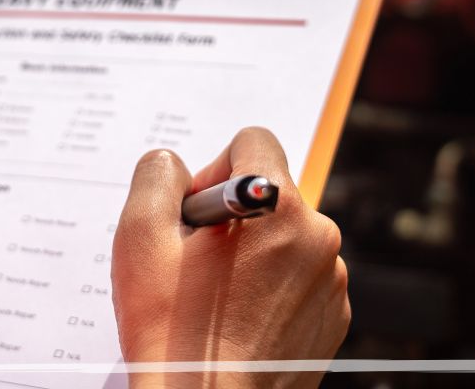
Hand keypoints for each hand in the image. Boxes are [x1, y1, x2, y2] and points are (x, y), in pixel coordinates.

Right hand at [111, 127, 349, 387]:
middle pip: (270, 192)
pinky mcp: (334, 318)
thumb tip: (175, 164)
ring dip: (252, 254)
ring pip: (285, 237)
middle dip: (232, 215)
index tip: (194, 215)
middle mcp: (318, 236)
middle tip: (196, 264)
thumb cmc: (174, 332)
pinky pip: (300, 279)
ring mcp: (332, 281)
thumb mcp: (140, 238)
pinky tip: (239, 321)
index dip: (213, 169)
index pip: (253, 142)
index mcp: (277, 206)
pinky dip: (271, 289)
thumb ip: (157, 176)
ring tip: (215, 299)